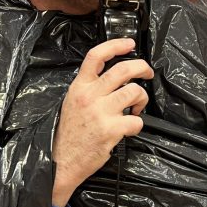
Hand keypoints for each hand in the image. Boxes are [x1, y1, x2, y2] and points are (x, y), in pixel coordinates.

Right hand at [51, 38, 153, 206]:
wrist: (60, 162)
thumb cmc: (69, 135)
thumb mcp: (72, 103)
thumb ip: (90, 88)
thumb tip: (113, 77)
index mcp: (79, 87)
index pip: (96, 56)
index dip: (116, 44)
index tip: (129, 43)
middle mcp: (90, 96)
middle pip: (123, 69)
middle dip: (142, 68)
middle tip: (147, 74)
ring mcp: (101, 112)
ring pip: (134, 91)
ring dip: (142, 99)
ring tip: (137, 108)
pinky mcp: (111, 129)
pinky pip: (137, 120)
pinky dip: (138, 124)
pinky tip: (129, 128)